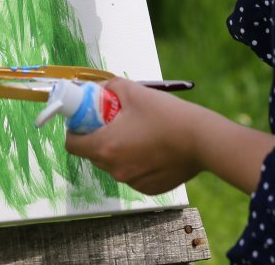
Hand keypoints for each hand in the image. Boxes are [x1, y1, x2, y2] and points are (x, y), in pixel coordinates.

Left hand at [63, 78, 202, 194]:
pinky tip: (153, 148)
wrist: (201, 139)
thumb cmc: (167, 115)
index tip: (85, 121)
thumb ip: (111, 87)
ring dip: (118, 151)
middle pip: (93, 154)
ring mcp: (132, 182)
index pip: (72, 145)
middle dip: (98, 138)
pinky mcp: (148, 188)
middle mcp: (115, 169)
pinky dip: (136, 162)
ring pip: (114, 165)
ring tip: (138, 133)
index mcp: (105, 146)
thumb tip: (101, 88)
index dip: (75, 131)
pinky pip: (133, 174)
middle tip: (114, 122)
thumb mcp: (135, 91)